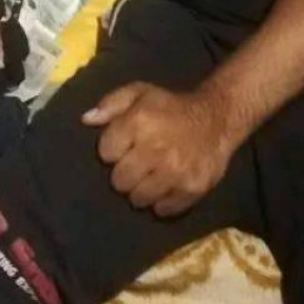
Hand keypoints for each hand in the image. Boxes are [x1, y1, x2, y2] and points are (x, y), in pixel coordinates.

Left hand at [82, 83, 234, 217]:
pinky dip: (162, 202)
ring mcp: (175, 172)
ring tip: (151, 177)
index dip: (113, 150)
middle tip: (137, 165)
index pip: (106, 153)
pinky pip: (163, 210)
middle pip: (119, 181)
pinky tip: (166, 186)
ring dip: (141, 190)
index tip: (124, 146)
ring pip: (138, 199)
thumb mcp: (140, 93)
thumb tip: (86, 120)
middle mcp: (156, 149)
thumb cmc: (171, 107)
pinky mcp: (192, 190)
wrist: (216, 119)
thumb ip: (111, 104)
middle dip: (124, 173)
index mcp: (139, 122)